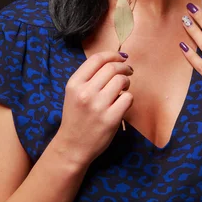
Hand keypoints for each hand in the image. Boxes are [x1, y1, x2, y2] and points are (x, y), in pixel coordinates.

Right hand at [53, 50, 133, 167]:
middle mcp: (85, 92)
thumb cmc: (76, 118)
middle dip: (124, 67)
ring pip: (121, 81)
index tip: (121, 57)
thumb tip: (113, 61)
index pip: (97, 59)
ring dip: (127, 82)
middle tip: (128, 71)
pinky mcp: (111, 119)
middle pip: (112, 68)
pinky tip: (123, 103)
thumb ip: (89, 78)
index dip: (112, 55)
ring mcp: (98, 106)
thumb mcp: (74, 93)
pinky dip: (128, 99)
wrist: (73, 146)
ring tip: (124, 88)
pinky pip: (128, 98)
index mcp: (74, 84)